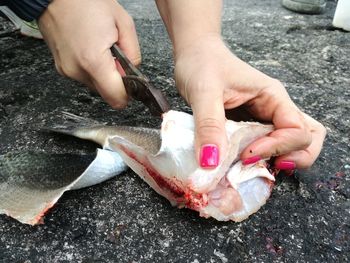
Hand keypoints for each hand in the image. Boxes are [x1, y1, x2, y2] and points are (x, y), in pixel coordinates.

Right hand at [38, 0, 140, 107]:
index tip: (132, 85)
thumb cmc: (86, 2)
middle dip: (116, 81)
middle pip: (106, 93)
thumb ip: (133, 54)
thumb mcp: (123, 23)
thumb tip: (133, 73)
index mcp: (94, 61)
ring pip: (95, 85)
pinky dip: (91, 68)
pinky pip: (84, 76)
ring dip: (103, 73)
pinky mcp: (61, 68)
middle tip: (116, 58)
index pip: (116, 98)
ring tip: (100, 48)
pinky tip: (90, 49)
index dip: (128, 93)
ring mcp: (67, 70)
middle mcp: (77, 71)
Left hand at [174, 35, 325, 168]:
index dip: (277, 147)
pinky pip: (268, 146)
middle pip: (307, 137)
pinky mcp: (250, 126)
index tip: (247, 154)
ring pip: (293, 143)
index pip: (296, 129)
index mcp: (272, 96)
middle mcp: (274, 108)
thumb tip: (211, 162)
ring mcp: (264, 118)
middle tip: (267, 166)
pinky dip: (262, 159)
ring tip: (256, 166)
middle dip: (294, 157)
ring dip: (281, 159)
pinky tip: (242, 163)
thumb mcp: (203, 92)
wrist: (194, 55)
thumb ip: (209, 126)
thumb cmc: (202, 64)